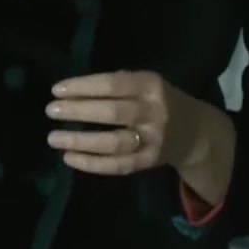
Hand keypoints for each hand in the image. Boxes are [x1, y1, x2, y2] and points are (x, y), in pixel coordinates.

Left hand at [44, 70, 219, 175]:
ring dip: (80, 141)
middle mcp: (154, 112)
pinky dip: (92, 163)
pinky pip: (118, 165)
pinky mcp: (150, 161)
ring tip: (53, 138)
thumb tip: (72, 91)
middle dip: (78, 111)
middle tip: (51, 111)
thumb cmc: (160, 102)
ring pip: (114, 142)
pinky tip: (69, 158)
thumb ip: (118, 84)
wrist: (197, 133)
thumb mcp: (147, 84)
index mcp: (151, 86)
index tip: (57, 89)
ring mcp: (154, 139)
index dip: (84, 86)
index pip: (114, 83)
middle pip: (113, 112)